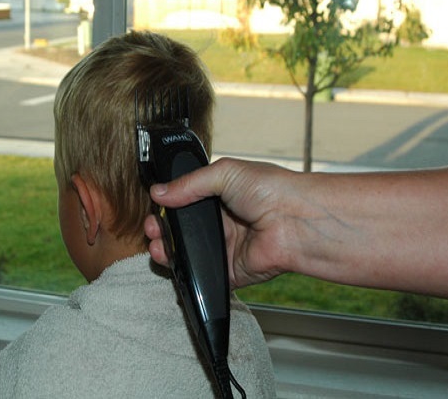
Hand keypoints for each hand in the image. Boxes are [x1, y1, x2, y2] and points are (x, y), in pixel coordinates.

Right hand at [144, 158, 293, 289]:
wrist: (295, 220)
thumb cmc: (272, 190)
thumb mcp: (225, 172)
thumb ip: (189, 183)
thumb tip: (159, 191)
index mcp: (222, 197)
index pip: (186, 202)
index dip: (168, 205)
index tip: (155, 205)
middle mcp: (223, 222)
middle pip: (183, 230)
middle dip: (162, 229)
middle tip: (153, 226)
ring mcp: (225, 247)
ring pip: (187, 253)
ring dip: (168, 250)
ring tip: (156, 244)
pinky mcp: (229, 271)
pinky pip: (202, 275)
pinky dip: (185, 272)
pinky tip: (172, 262)